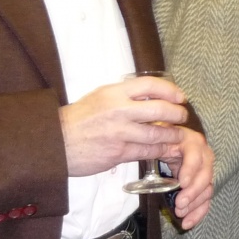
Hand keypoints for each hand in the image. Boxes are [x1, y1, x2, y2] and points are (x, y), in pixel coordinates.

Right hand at [59, 76, 188, 176]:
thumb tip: (151, 97)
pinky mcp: (118, 153)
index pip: (150, 85)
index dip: (170, 90)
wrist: (55, 143)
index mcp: (114, 93)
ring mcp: (119, 133)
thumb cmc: (78, 119)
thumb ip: (123, 96)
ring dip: (172, 134)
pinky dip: (160, 150)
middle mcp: (119, 110)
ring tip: (179, 134)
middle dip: (176, 113)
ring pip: (156, 134)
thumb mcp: (99, 96)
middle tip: (182, 115)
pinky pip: (146, 151)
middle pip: (159, 109)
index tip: (180, 96)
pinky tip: (166, 149)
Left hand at [161, 127, 214, 228]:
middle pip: (205, 175)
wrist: (165, 143)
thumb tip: (147, 149)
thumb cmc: (158, 139)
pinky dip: (198, 212)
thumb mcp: (156, 137)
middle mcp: (203, 155)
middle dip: (193, 192)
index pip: (195, 155)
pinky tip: (187, 223)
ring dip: (195, 204)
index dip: (191, 169)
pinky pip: (205, 200)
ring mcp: (205, 171)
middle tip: (179, 205)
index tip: (182, 183)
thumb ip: (154, 143)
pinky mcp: (203, 185)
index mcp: (192, 142)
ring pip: (207, 189)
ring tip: (180, 214)